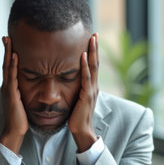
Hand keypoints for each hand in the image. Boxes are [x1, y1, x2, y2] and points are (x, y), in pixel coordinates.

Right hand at [0, 36, 28, 153]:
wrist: (14, 131)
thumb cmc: (20, 118)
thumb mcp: (23, 102)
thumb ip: (24, 94)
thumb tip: (30, 88)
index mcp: (10, 87)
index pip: (9, 68)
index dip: (9, 55)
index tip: (10, 43)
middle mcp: (7, 86)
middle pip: (5, 64)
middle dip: (6, 50)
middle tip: (5, 36)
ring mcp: (8, 89)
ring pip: (7, 67)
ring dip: (7, 53)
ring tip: (8, 40)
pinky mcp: (11, 94)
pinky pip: (12, 76)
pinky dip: (12, 65)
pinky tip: (14, 56)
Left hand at [68, 33, 98, 151]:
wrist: (81, 131)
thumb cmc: (77, 118)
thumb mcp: (76, 101)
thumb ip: (75, 91)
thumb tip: (68, 84)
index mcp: (90, 87)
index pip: (92, 66)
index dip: (93, 53)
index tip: (91, 39)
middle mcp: (93, 86)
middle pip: (95, 63)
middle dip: (95, 48)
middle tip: (95, 33)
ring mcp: (91, 91)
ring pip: (93, 67)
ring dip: (93, 52)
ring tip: (92, 39)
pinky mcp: (86, 96)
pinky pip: (85, 78)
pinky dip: (85, 66)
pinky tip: (83, 56)